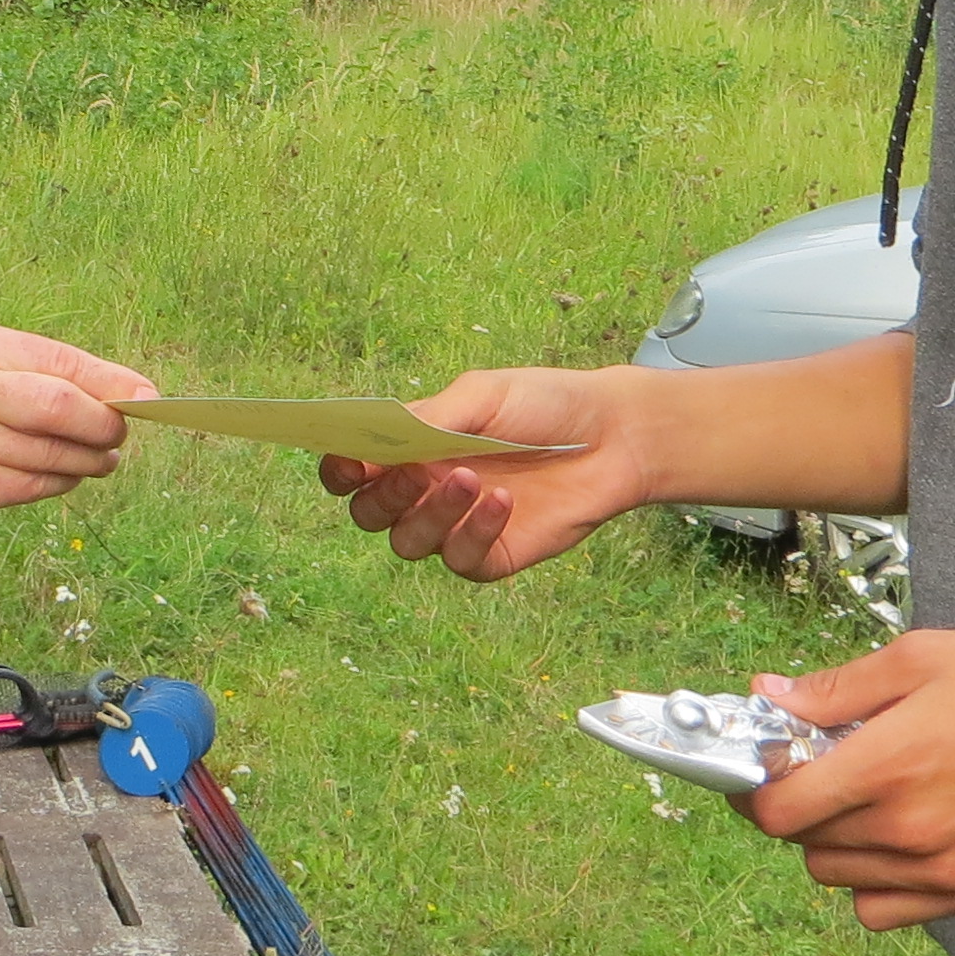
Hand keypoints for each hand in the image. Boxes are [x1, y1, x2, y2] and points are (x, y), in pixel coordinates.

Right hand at [0, 324, 152, 535]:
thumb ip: (46, 375)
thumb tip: (133, 392)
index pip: (56, 360)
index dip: (109, 380)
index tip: (146, 396)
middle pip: (58, 405)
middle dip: (104, 423)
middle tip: (120, 434)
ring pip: (52, 452)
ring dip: (90, 459)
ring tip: (102, 459)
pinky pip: (36, 485)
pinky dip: (63, 481)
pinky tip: (68, 475)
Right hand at [320, 367, 653, 580]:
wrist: (615, 434)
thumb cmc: (544, 404)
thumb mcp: (482, 395)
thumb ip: (428, 418)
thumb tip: (372, 441)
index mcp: (412, 447)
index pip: (351, 470)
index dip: (339, 469)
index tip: (349, 462)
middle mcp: (425, 490)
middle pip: (368, 514)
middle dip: (381, 496)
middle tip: (415, 473)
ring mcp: (456, 526)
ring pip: (408, 543)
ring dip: (431, 514)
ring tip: (471, 479)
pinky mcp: (492, 555)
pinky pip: (461, 560)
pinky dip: (475, 532)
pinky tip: (504, 501)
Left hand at [737, 634, 954, 928]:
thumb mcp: (923, 658)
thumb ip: (838, 688)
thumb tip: (769, 695)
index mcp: (889, 767)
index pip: (778, 810)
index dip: (754, 787)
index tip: (762, 763)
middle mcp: (910, 832)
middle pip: (805, 846)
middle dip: (799, 806)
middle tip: (822, 765)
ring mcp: (944, 873)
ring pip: (842, 881)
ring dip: (836, 843)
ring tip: (869, 796)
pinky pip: (890, 911)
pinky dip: (878, 882)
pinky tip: (901, 835)